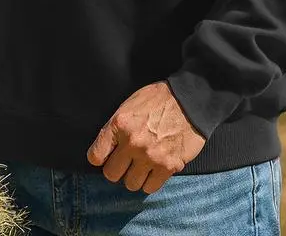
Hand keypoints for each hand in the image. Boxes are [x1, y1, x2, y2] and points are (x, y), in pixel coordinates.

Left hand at [86, 81, 206, 193]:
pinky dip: (151, 181)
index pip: (95, 156)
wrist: (190, 99)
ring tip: (142, 165)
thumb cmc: (159, 99)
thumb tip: (108, 147)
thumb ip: (117, 126)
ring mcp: (150, 156)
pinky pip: (150, 187)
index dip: (100, 158)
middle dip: (117, 169)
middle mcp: (133, 142)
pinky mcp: (168, 166)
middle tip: (126, 161)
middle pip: (111, 174)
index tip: (106, 157)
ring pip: (131, 184)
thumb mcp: (130, 104)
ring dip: (135, 176)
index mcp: (120, 124)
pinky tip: (154, 169)